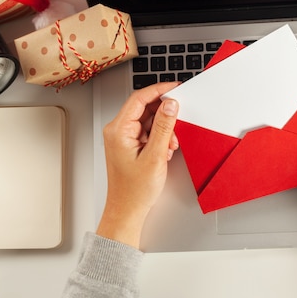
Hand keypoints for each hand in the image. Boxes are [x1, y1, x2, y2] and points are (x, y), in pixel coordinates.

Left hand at [96, 82, 179, 247]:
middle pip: (144, 108)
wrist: (128, 210)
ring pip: (149, 120)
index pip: (139, 98)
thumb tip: (170, 105)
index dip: (159, 90)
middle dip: (164, 116)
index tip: (175, 87)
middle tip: (178, 121)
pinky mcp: (130, 144)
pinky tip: (164, 150)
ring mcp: (123, 137)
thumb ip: (164, 127)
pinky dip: (160, 137)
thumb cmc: (135, 190)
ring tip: (169, 146)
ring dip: (164, 129)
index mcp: (118, 130)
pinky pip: (148, 131)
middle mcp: (118, 130)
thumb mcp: (155, 156)